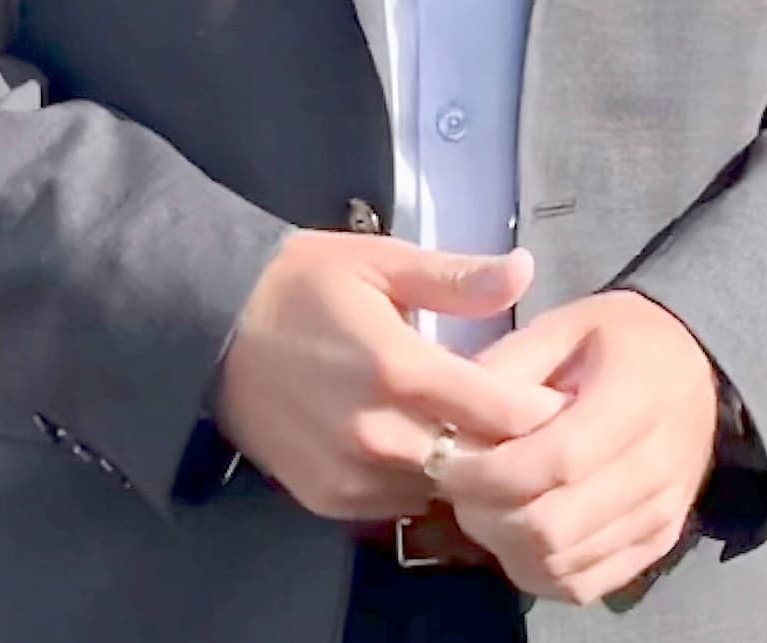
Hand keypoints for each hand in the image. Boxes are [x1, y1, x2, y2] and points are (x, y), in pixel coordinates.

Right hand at [212, 236, 562, 522]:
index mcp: (399, 369)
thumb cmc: (301, 284)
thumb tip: (525, 268)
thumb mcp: (378, 261)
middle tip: (523, 418)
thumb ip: (455, 278)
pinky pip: (397, 505)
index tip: (559, 395)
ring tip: (471, 433)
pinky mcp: (326, 499)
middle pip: (479, 463)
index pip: (501, 412)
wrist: (207, 326)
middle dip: (509, 445)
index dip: (540, 408)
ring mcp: (350, 475)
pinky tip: (418, 447)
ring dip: (463, 469)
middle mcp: (378, 434)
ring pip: (441, 491)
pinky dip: (417, 482)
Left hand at [433, 290, 720, 604]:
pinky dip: (536, 570)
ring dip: (503, 544)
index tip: (444, 459)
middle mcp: (655, 469)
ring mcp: (660, 517)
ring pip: (560, 564)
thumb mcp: (561, 325)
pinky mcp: (655, 546)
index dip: (488, 473)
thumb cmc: (617, 339)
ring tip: (482, 504)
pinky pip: (582, 585)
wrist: (694, 367)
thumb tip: (450, 419)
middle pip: (552, 526)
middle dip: (485, 513)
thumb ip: (506, 367)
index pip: (554, 462)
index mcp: (634, 401)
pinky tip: (515, 535)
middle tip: (455, 485)